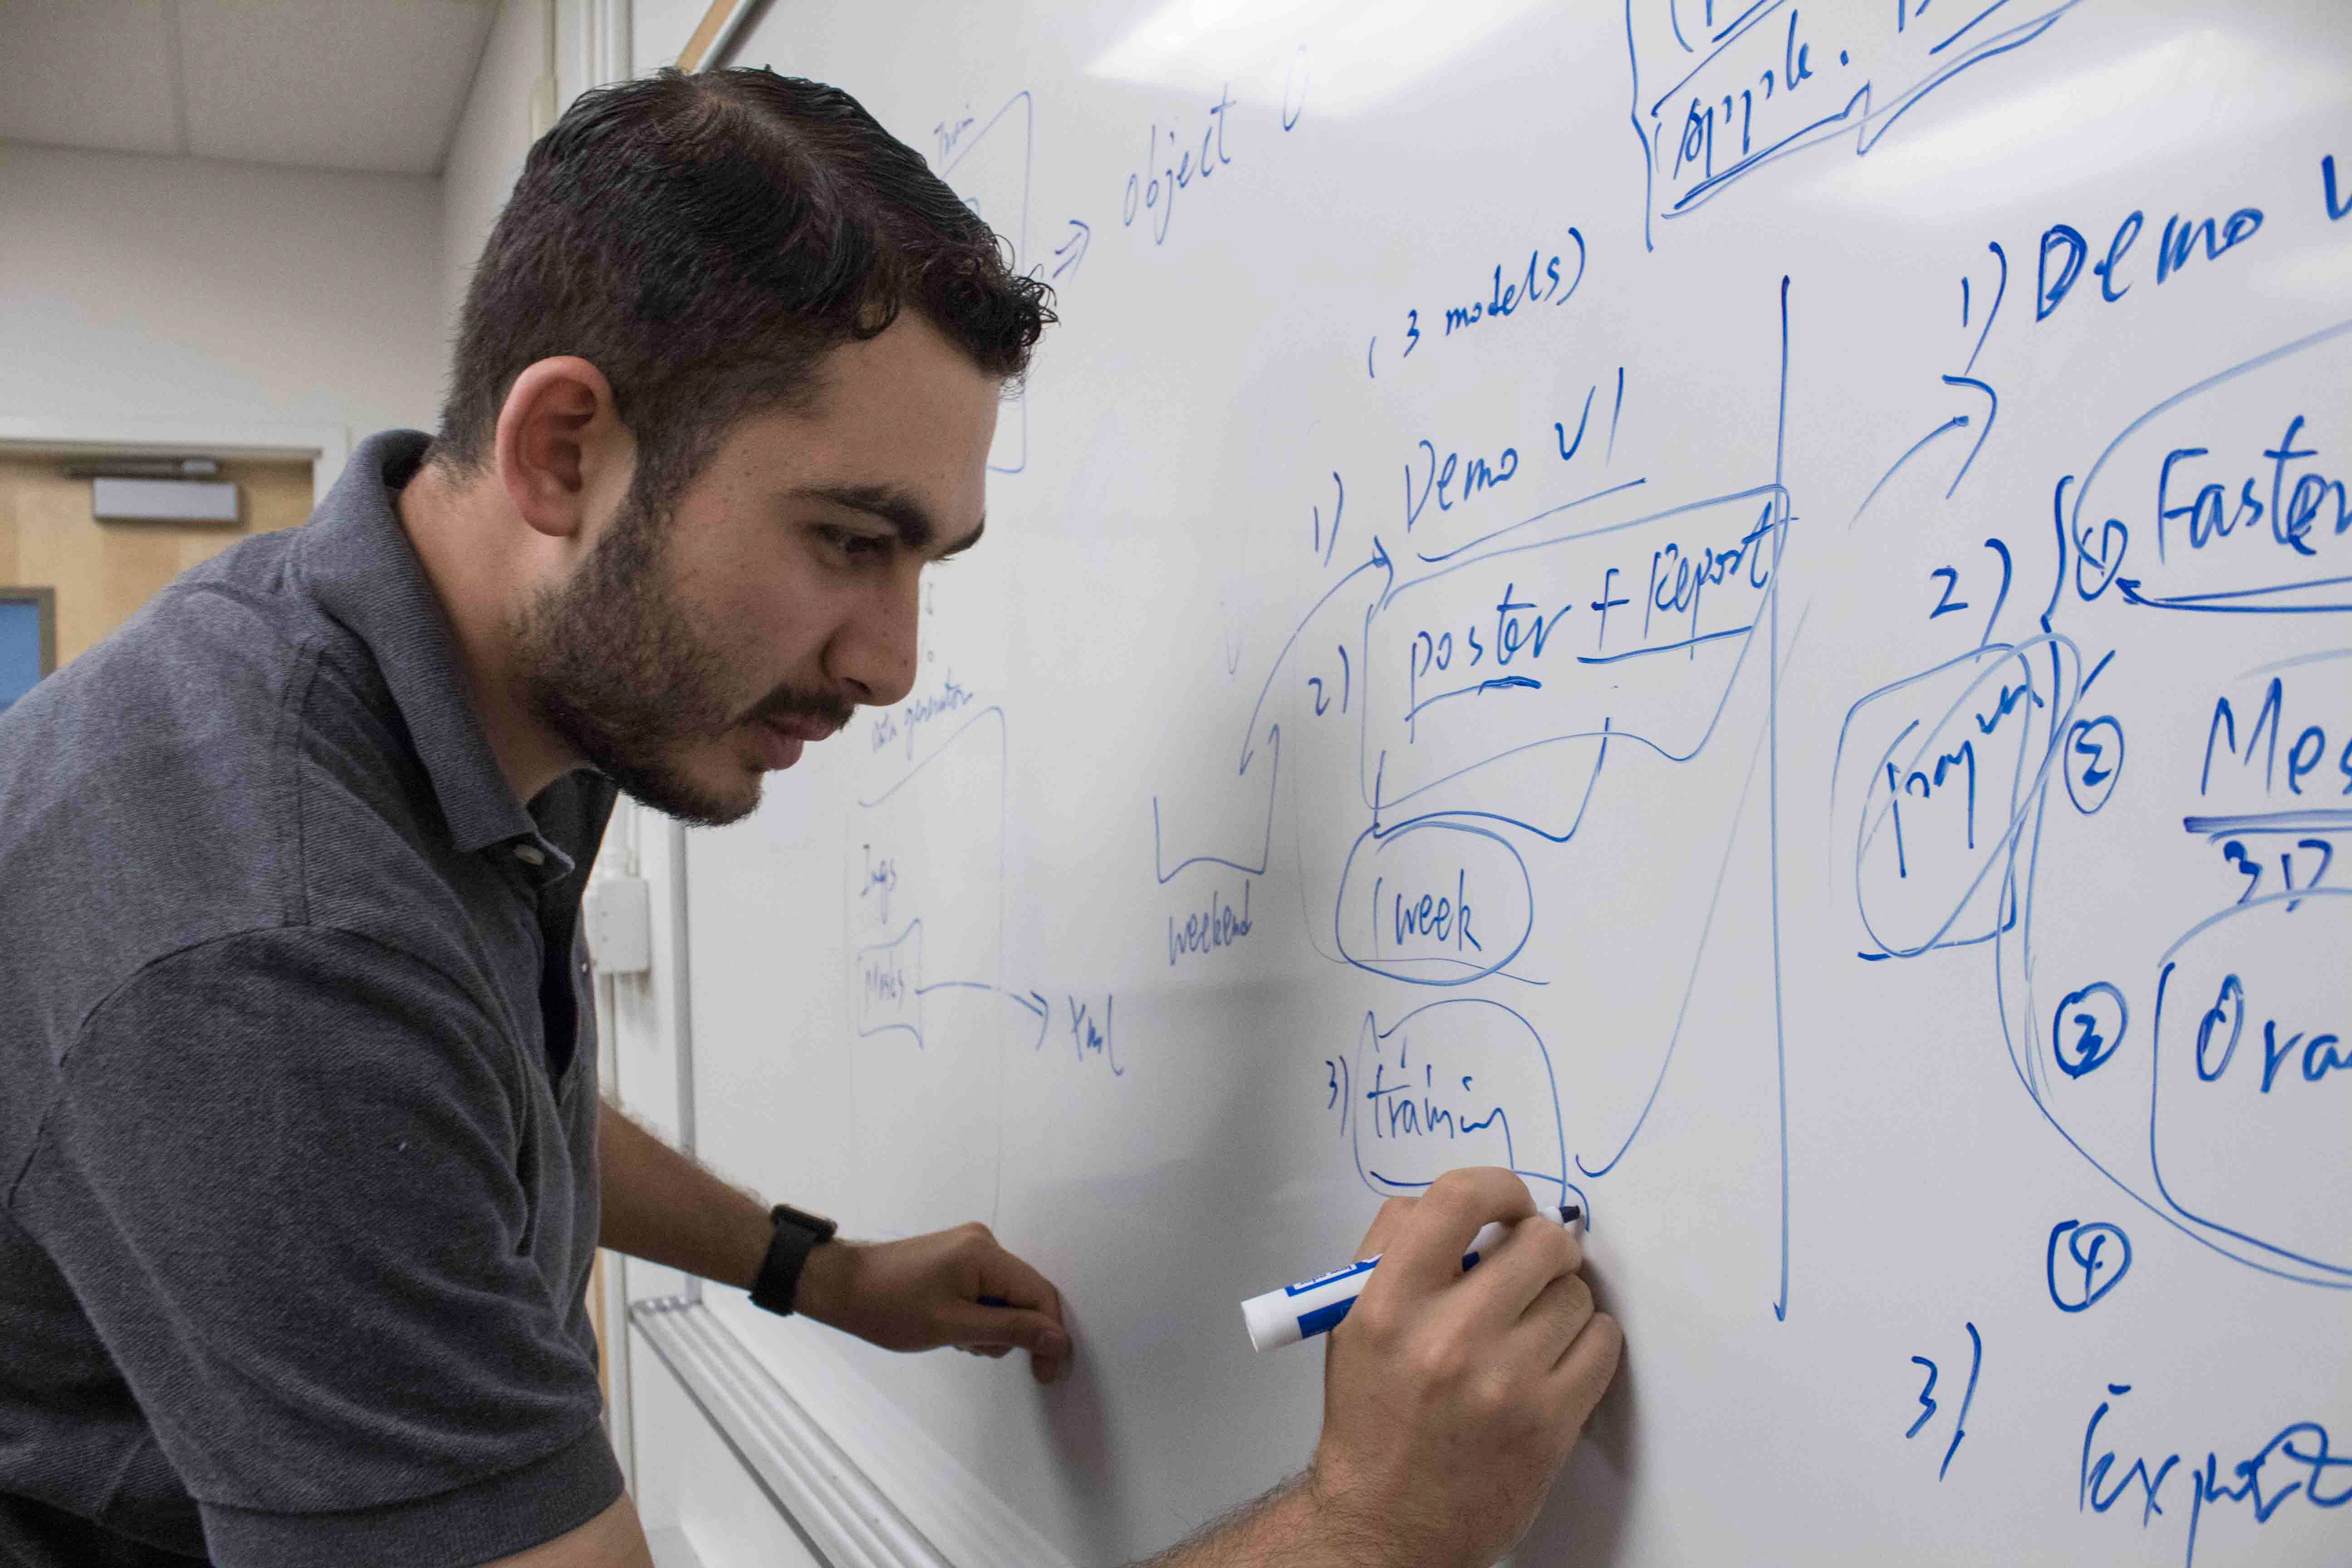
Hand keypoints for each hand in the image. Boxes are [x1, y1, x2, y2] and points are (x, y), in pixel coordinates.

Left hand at [793, 1222, 1072, 1383]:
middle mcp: (983, 1241)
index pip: (1040, 1294)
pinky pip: (987, 1289)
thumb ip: (1010, 1330)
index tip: (1046, 1373)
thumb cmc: (888, 1307)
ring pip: (1006, 1296)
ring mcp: (969, 1246)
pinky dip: (977, 1314)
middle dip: (1010, 1331)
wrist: (841, 1286)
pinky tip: (950, 1325)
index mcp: (984, 1253)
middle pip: (1025, 1295)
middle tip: (972, 1348)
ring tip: (954, 1337)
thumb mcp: (953, 1327)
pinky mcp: (957, 1256)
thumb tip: (1059, 1340)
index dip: (1050, 1336)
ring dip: (990, 1326)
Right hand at [1305, 1168, 1621, 1567]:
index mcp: (1389, 1303)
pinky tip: (1557, 1357)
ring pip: (1576, 1294)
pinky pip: (1603, 1343)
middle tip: (1531, 1268)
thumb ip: (1394, 1246)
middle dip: (1542, 1247)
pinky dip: (1588, 1341)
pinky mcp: (1550, 1423)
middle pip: (1538, 1241)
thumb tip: (1463, 1203)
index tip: (1509, 1206)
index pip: (1457, 1199)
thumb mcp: (1353, 1319)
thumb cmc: (1373, 1415)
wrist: (1386, 1521)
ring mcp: (1504, 1383)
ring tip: (1532, 1328)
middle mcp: (1446, 1338)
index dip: (1499, 1188)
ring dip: (1562, 1301)